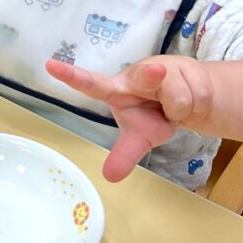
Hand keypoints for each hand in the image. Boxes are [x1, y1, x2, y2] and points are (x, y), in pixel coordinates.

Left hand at [45, 55, 214, 181]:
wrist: (190, 99)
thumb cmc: (154, 114)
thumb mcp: (139, 138)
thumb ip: (124, 155)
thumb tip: (109, 177)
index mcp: (116, 92)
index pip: (89, 84)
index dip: (71, 76)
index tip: (50, 65)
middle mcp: (134, 76)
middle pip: (144, 76)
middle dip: (151, 75)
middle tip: (158, 72)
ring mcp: (158, 69)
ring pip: (176, 100)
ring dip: (179, 112)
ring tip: (173, 107)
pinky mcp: (181, 67)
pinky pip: (192, 98)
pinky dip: (192, 107)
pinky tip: (187, 99)